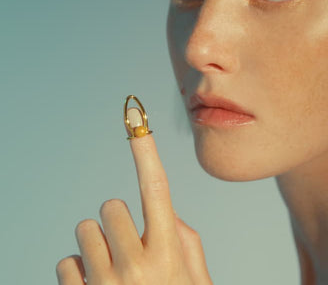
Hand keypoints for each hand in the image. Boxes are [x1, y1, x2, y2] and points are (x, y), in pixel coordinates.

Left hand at [56, 133, 212, 284]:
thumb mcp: (195, 278)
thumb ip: (185, 240)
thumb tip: (166, 208)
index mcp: (167, 255)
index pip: (156, 190)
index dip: (147, 153)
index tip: (138, 125)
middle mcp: (135, 267)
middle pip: (110, 206)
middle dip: (117, 218)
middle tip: (126, 242)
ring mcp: (105, 284)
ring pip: (85, 230)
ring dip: (97, 242)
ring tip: (112, 266)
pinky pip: (66, 263)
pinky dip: (78, 270)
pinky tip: (96, 284)